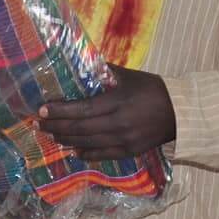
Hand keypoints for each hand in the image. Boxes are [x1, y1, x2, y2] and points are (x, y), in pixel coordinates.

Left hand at [37, 64, 176, 160]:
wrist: (180, 112)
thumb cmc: (151, 89)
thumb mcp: (127, 75)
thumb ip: (103, 71)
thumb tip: (80, 63)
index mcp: (117, 102)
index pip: (82, 110)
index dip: (60, 111)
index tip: (42, 110)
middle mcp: (118, 124)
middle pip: (80, 129)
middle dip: (56, 127)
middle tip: (38, 124)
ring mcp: (124, 140)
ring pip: (88, 144)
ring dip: (66, 140)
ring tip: (51, 135)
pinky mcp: (129, 151)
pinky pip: (102, 155)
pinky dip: (85, 153)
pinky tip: (73, 150)